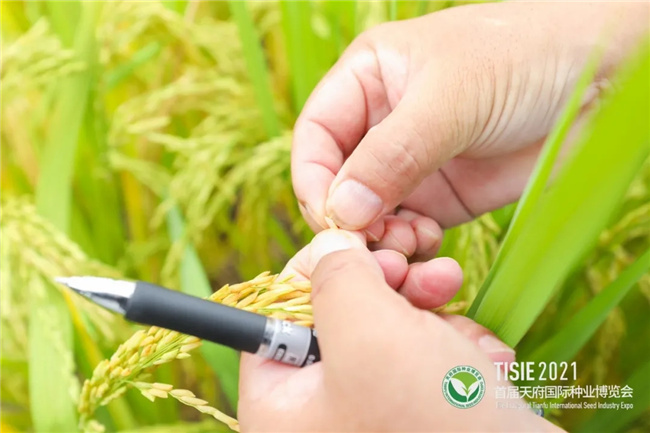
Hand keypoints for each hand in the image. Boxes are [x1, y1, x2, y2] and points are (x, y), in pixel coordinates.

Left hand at [238, 230, 560, 431]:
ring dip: (435, 317)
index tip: (358, 246)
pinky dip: (457, 351)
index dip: (317, 271)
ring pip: (391, 331)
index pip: (275, 316)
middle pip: (339, 318)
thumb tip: (331, 245)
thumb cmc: (432, 421)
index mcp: (282, 408)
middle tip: (422, 277)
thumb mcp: (368, 334)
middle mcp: (320, 414)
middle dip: (390, 290)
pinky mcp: (419, 412)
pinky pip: (426, 359)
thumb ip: (334, 277)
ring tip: (464, 336)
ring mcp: (373, 414)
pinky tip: (487, 366)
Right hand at [292, 2, 647, 258]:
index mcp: (368, 79)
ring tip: (407, 244)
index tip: (328, 217)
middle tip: (369, 243)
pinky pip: (408, 231)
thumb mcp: (449, 98)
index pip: (317, 135)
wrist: (603, 80)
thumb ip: (391, 155)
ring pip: (371, 213)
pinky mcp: (444, 198)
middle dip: (348, 216)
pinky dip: (409, 246)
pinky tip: (428, 245)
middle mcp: (382, 123)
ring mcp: (412, 164)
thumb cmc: (523, 58)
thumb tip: (341, 211)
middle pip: (339, 181)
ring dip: (380, 237)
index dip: (313, 178)